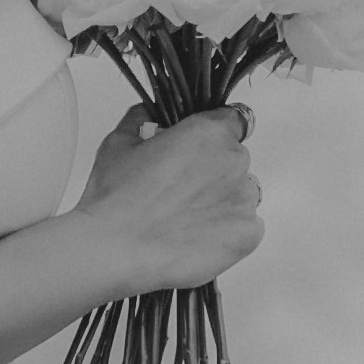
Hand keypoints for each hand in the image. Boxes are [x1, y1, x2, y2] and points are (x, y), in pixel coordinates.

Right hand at [73, 103, 261, 294]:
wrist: (115, 249)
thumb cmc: (116, 198)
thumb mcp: (120, 143)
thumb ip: (141, 120)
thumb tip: (148, 114)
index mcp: (209, 132)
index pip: (234, 120)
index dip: (216, 134)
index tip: (203, 147)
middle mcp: (234, 161)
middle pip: (235, 160)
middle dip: (213, 171)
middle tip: (181, 190)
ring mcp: (244, 199)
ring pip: (241, 195)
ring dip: (222, 201)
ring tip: (186, 219)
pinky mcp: (247, 234)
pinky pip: (246, 228)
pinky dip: (228, 233)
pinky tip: (197, 237)